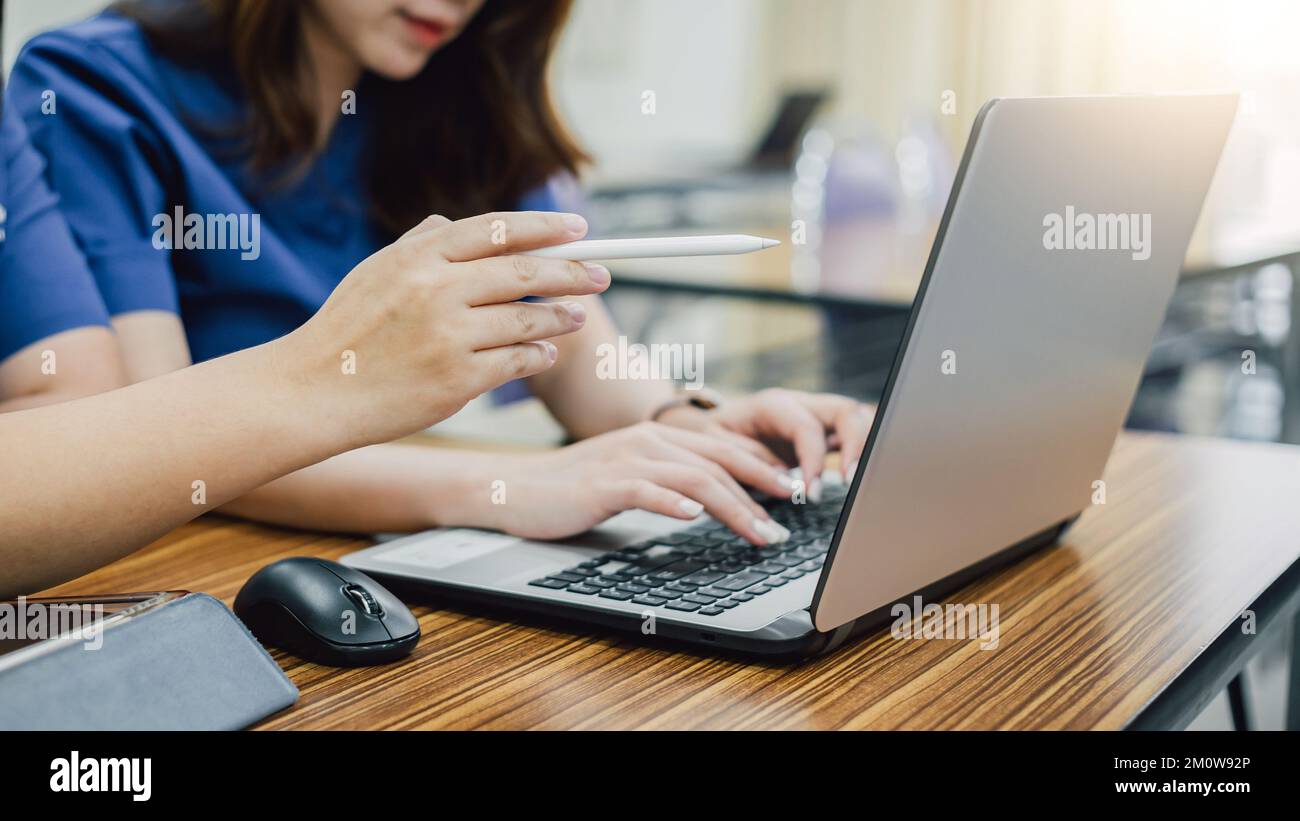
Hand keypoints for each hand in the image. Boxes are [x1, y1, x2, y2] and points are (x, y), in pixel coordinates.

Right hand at [278, 211, 609, 446]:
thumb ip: (418, 244)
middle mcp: (438, 290)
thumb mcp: (374, 273)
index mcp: (419, 256)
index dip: (545, 227)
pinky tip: (547, 352)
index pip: (499, 230)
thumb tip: (453, 220)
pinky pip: (515, 362)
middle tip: (601, 275)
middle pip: (525, 272)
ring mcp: (450, 336)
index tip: (578, 228)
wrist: (313, 391)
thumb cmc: (345, 332)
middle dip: (572, 271)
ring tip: (578, 315)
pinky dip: (537, 355)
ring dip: (561, 316)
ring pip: (528, 319)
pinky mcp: (458, 380)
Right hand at [456, 422, 802, 544]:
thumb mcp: (631, 478)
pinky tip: (695, 516)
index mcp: (659, 438)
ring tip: (761, 531)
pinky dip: (674, 502)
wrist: (516, 487)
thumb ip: (669, 480)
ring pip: (695, 477)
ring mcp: (626, 460)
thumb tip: (711, 501)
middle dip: (763, 488)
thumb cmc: (575, 488)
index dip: (764, 467)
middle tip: (791, 515)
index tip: (796, 491)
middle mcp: (648, 441)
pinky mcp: (603, 484)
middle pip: (720, 460)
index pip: (725, 447)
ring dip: (734, 506)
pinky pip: (646, 490)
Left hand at [658, 388, 874, 500]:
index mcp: (773, 405)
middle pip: (844, 410)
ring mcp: (816, 416)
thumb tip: (782, 480)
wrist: (712, 427)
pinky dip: (863, 453)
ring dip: (866, 448)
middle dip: (856, 445)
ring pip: (857, 418)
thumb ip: (747, 458)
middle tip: (852, 482)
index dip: (813, 460)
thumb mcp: (718, 447)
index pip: (806, 427)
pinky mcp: (825, 433)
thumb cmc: (713, 438)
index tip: (811, 493)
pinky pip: (853, 436)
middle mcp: (801, 405)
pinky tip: (862, 478)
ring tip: (863, 482)